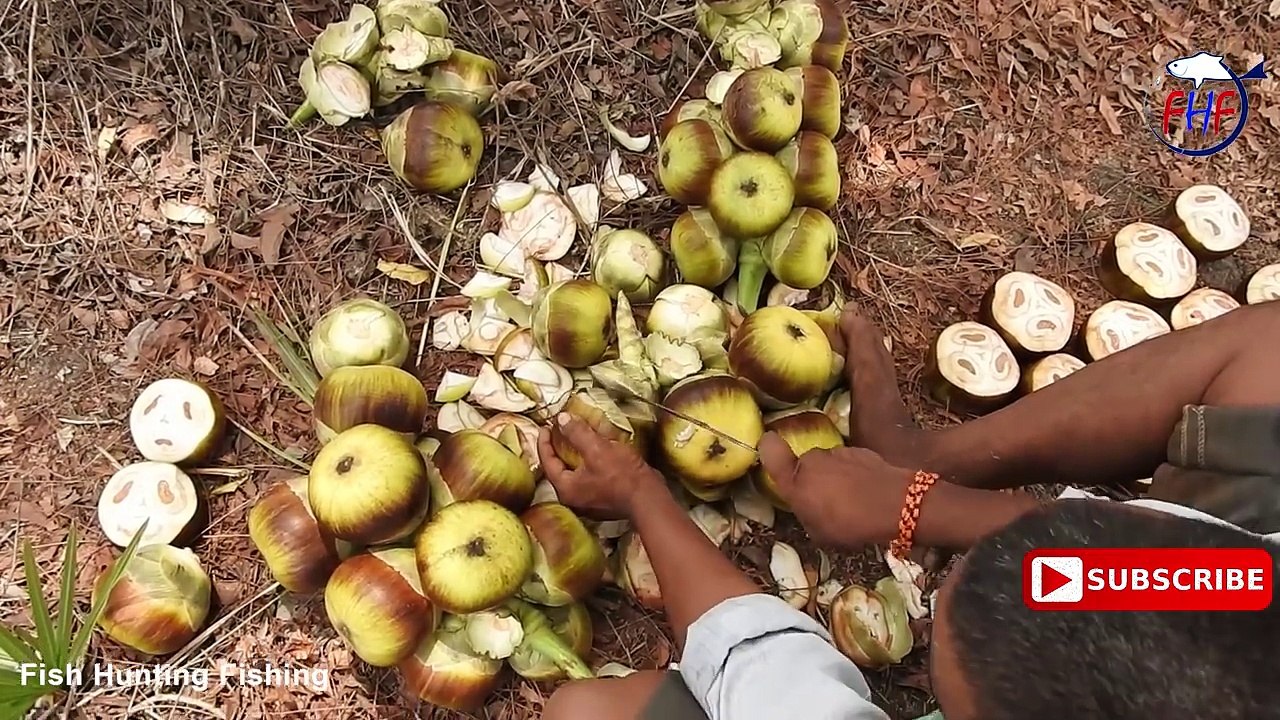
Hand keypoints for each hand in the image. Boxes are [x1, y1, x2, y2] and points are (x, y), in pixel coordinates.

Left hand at [537, 413, 664, 519]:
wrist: (649, 498)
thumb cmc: (622, 475)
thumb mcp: (598, 448)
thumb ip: (577, 433)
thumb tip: (561, 419)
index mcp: (566, 488)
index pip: (547, 461)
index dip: (545, 441)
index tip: (546, 426)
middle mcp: (573, 499)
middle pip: (558, 469)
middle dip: (558, 449)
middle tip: (558, 432)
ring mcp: (588, 502)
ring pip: (574, 474)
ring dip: (574, 457)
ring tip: (576, 440)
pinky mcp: (602, 501)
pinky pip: (588, 478)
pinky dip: (588, 464)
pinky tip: (595, 454)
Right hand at [758, 434, 912, 548]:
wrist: (895, 505)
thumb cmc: (851, 525)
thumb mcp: (819, 533)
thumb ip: (807, 514)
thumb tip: (809, 506)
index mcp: (795, 481)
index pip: (770, 449)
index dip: (768, 448)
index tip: (771, 453)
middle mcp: (811, 460)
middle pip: (803, 465)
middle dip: (810, 479)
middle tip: (825, 502)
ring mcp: (836, 452)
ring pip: (827, 464)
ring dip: (833, 478)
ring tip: (850, 501)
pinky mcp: (859, 450)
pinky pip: (847, 462)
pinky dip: (852, 474)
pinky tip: (866, 492)